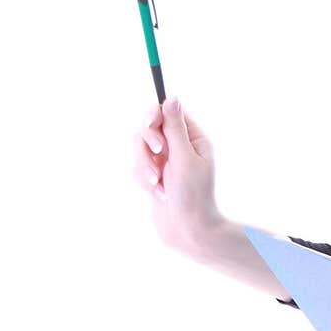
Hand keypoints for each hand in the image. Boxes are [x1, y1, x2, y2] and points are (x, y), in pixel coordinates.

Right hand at [132, 97, 222, 260]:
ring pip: (139, 149)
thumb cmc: (193, 196)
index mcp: (193, 138)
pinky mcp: (153, 176)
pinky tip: (157, 194)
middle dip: (147, 144)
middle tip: (158, 155)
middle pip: (149, 128)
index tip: (151, 125)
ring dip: (144, 167)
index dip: (155, 116)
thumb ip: (174, 129)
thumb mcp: (185, 159)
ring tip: (157, 185)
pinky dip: (143, 180)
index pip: (168, 113)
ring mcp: (164, 162)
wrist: (187, 231)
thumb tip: (171, 99)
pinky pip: (136, 168)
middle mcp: (179, 147)